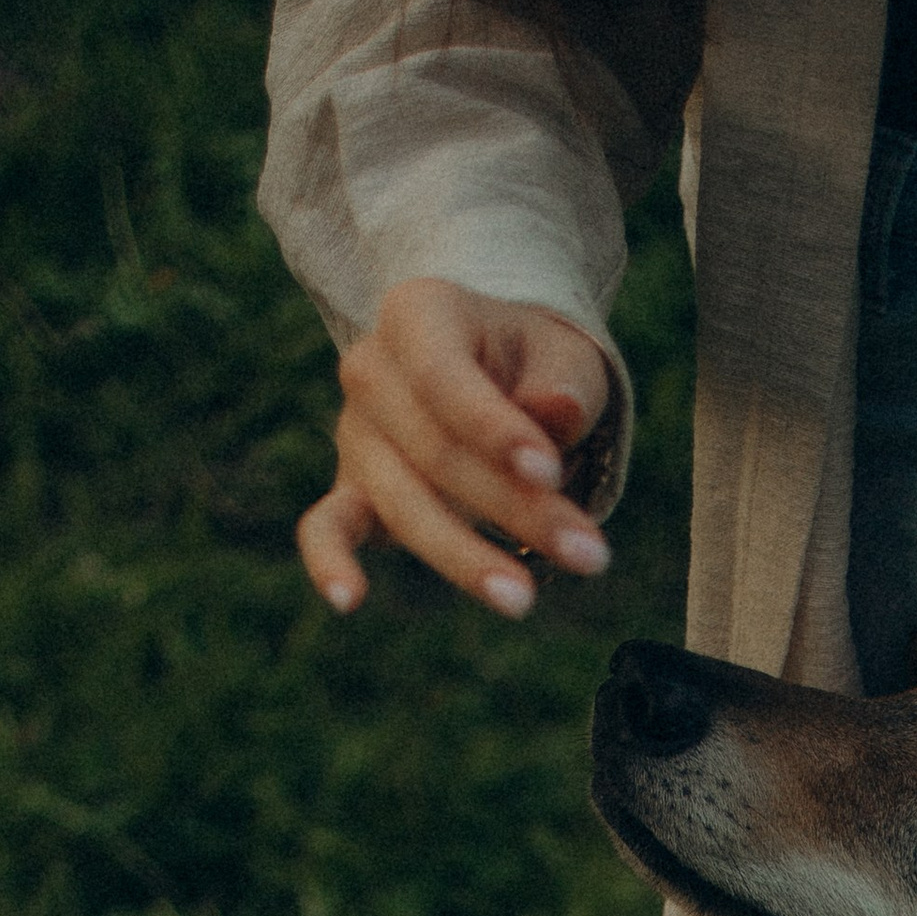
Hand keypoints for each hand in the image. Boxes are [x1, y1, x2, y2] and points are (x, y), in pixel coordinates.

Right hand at [296, 277, 615, 620]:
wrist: (497, 375)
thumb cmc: (535, 364)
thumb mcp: (564, 356)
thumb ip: (564, 383)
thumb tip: (554, 411)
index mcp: (416, 315)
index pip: (443, 378)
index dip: (493, 430)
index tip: (551, 474)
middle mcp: (370, 369)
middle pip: (434, 453)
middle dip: (514, 510)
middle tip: (589, 556)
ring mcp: (355, 435)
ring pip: (402, 505)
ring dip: (465, 558)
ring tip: (522, 600)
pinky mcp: (352, 491)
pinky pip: (327, 527)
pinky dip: (330, 562)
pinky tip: (349, 600)